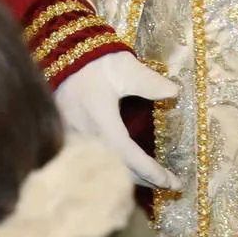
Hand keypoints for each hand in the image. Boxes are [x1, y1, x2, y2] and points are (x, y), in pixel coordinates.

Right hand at [55, 51, 181, 190]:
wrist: (62, 52)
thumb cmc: (95, 60)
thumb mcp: (125, 67)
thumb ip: (150, 82)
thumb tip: (175, 93)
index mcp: (101, 121)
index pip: (129, 156)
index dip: (151, 172)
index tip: (173, 181)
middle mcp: (85, 136)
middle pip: (116, 171)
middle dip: (144, 181)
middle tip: (168, 184)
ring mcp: (72, 139)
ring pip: (102, 170)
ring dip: (126, 178)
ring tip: (150, 180)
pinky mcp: (66, 136)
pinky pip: (90, 162)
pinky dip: (109, 170)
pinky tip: (123, 168)